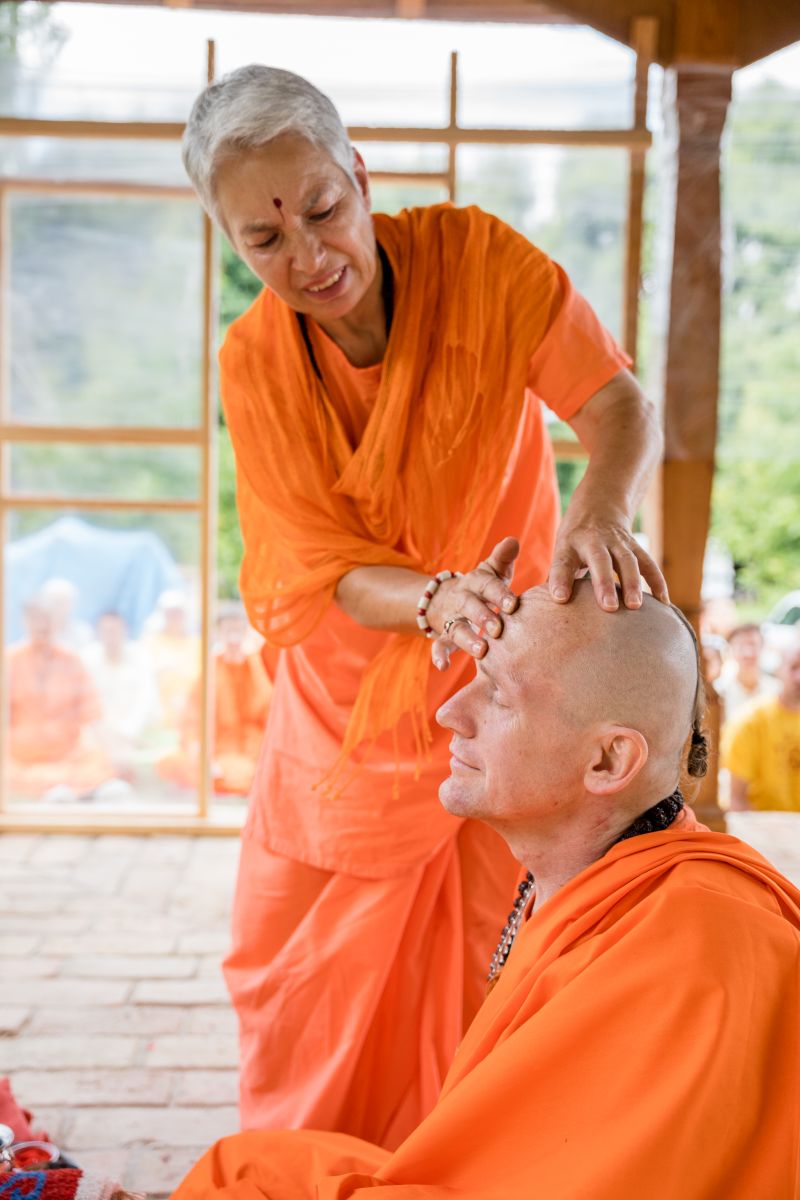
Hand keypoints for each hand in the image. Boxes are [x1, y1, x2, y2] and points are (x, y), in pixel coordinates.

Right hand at [429, 536, 519, 670]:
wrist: (448, 598)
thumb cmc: (482, 587)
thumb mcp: (490, 571)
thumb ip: (502, 558)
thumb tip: (513, 541)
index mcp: (475, 582)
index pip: (486, 585)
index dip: (498, 593)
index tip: (513, 604)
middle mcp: (461, 599)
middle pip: (470, 606)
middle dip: (482, 616)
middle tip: (498, 630)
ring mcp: (451, 618)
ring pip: (456, 628)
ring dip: (467, 639)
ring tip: (481, 650)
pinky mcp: (445, 635)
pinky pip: (440, 645)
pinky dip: (439, 655)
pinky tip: (443, 666)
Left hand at [548, 509, 668, 610]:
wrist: (599, 504)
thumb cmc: (574, 540)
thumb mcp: (561, 551)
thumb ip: (557, 578)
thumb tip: (548, 612)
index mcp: (569, 543)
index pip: (563, 562)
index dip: (560, 580)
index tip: (560, 599)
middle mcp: (593, 540)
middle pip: (600, 561)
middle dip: (605, 584)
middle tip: (608, 608)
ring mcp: (617, 541)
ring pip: (628, 560)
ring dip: (633, 583)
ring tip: (635, 607)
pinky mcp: (634, 545)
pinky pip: (648, 563)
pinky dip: (657, 581)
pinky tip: (663, 602)